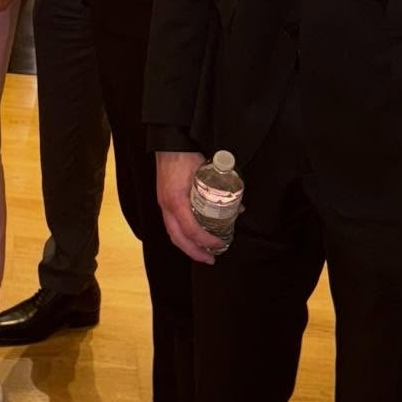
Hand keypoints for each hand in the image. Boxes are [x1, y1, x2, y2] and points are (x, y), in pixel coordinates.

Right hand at [157, 150, 223, 264]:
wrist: (169, 142)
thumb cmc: (186, 156)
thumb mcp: (207, 173)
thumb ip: (223, 190)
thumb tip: (238, 208)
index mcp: (176, 201)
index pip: (190, 229)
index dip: (205, 241)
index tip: (220, 244)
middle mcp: (166, 205)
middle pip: (178, 238)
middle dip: (194, 252)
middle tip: (210, 260)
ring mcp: (163, 203)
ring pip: (173, 233)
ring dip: (188, 246)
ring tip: (202, 253)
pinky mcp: (164, 200)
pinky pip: (172, 224)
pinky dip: (182, 235)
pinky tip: (193, 237)